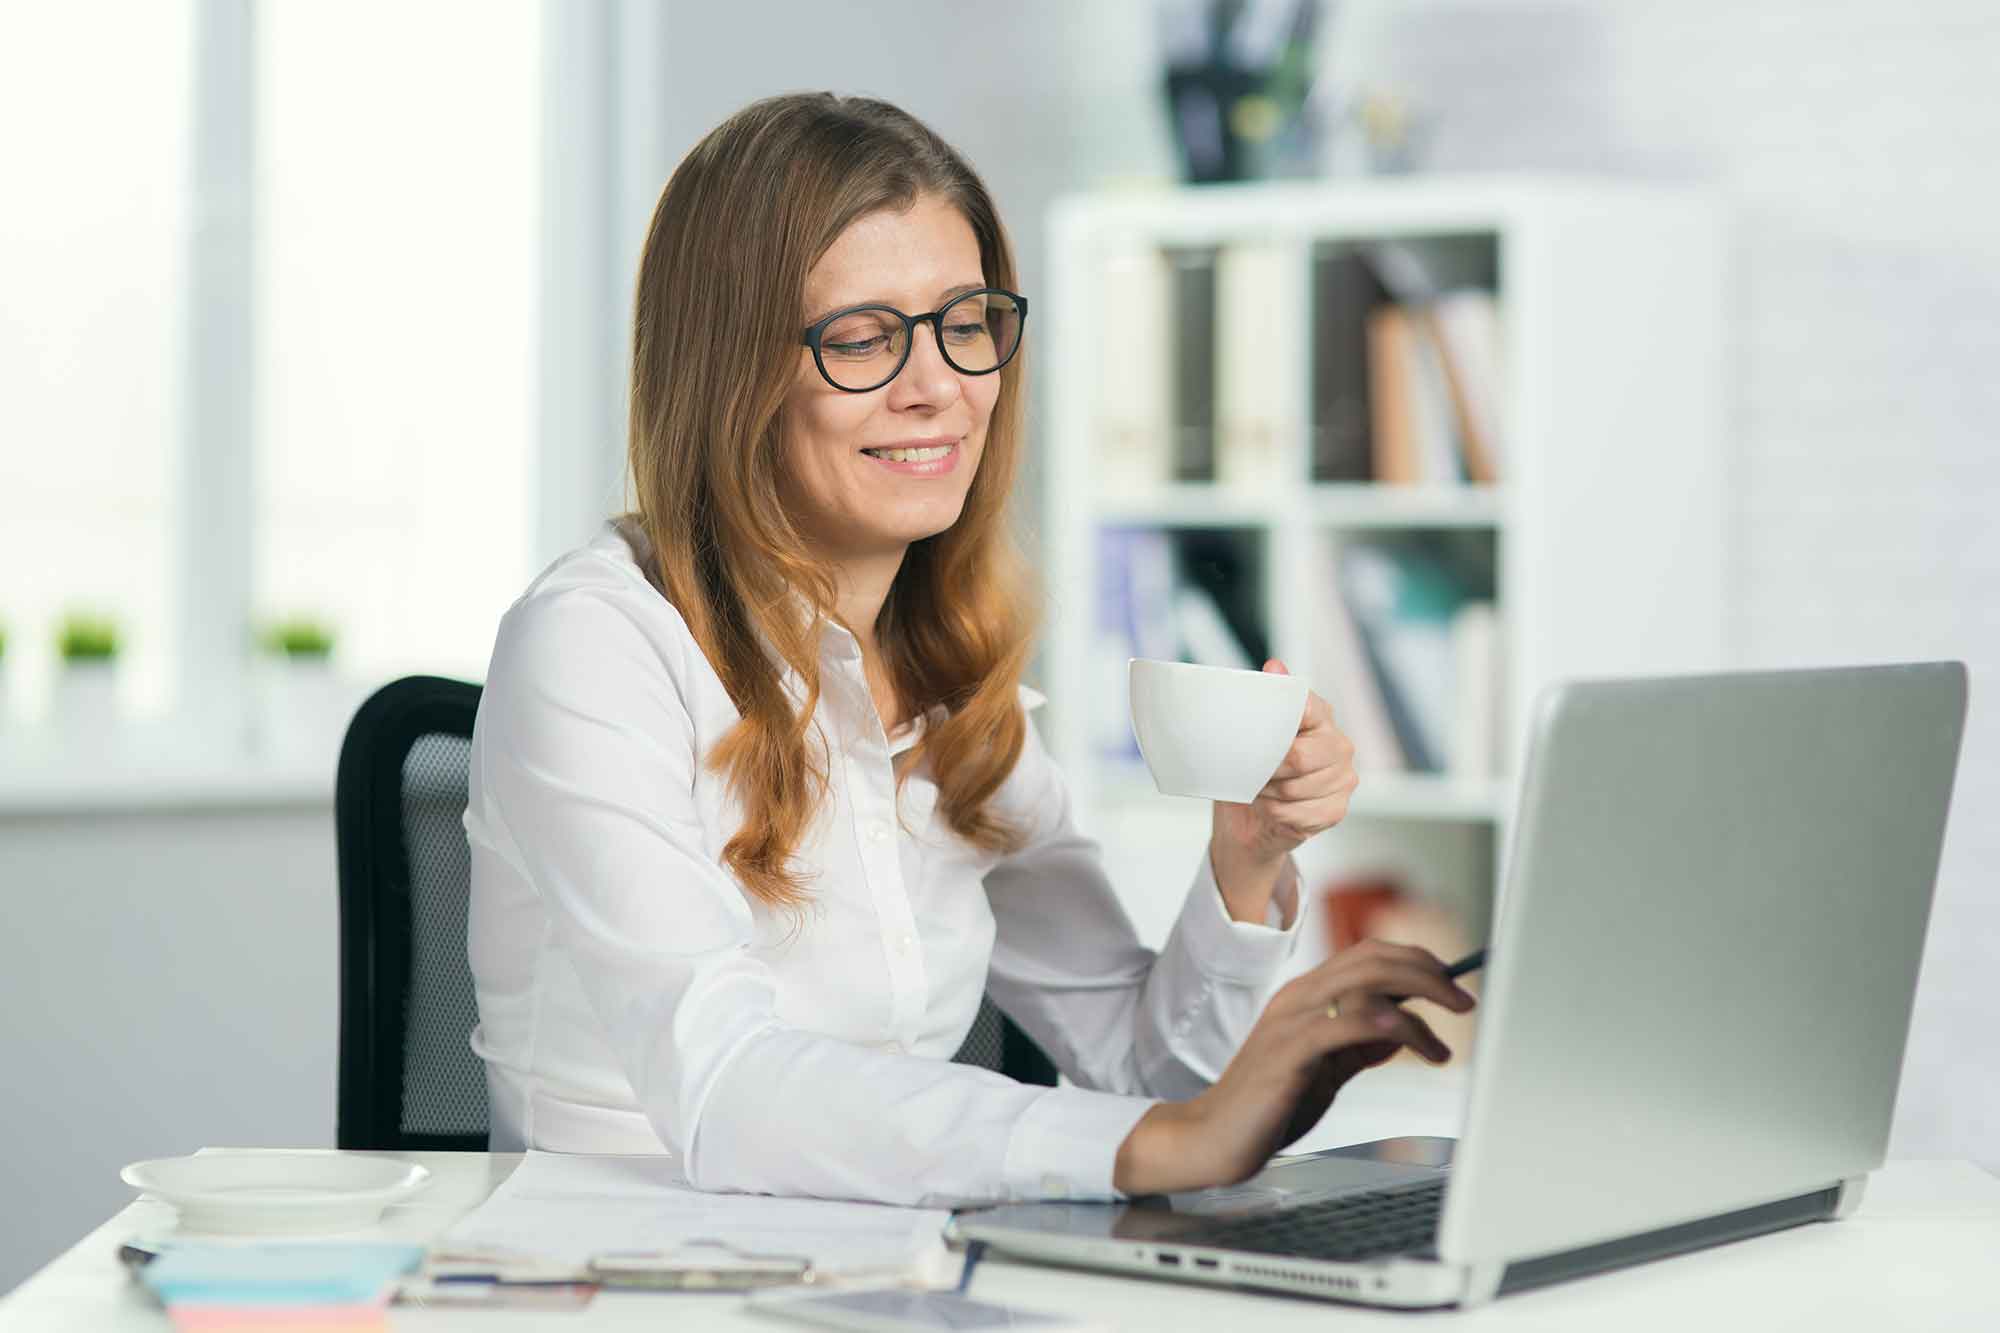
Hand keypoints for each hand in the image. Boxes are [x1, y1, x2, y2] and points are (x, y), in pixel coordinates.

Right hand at [1112, 940, 1475, 1195]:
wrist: (1214, 1137)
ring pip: (1366, 983)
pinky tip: (1414, 1043)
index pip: (1369, 954)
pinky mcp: (1290, 1051)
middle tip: (1463, 1002)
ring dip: (1419, 1004)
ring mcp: (1292, 1020)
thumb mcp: (1325, 1068)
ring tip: (1444, 1042)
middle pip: (1374, 959)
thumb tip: (1402, 1031)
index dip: (1416, 961)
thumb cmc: (1267, 1104)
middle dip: (1429, 974)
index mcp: (1306, 994)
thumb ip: (1358, 1046)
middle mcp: (1299, 996)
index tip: (1452, 983)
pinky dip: (1388, 1027)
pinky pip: (1345, 1023)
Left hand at [1209, 660, 1357, 916]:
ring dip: (1266, 792)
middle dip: (1266, 768)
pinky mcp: (1335, 810)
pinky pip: (1298, 814)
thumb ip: (1265, 698)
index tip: (1259, 730)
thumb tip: (1275, 666)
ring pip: (1295, 789)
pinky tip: (1270, 807)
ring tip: (1257, 788)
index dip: (1280, 721)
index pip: (1305, 709)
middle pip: (1299, 757)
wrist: (1250, 818)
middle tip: (1249, 770)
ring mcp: (1342, 779)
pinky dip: (1275, 813)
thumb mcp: (1252, 731)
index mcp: (1321, 716)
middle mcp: (1338, 745)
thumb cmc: (1253, 768)